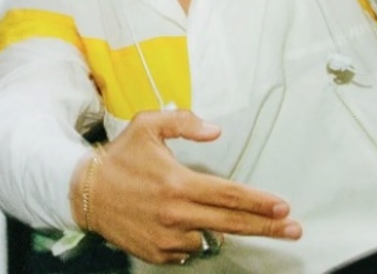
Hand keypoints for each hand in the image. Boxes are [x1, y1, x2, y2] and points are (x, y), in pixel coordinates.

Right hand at [76, 109, 300, 264]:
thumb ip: (183, 122)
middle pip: (232, 224)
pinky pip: (186, 250)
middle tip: (293, 230)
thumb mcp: (147, 126)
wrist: (83, 192)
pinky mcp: (156, 253)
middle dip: (267, 228)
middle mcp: (175, 214)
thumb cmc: (119, 157)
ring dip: (213, 227)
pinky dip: (187, 238)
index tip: (283, 207)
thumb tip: (216, 131)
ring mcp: (166, 238)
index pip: (229, 195)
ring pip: (207, 238)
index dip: (259, 202)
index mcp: (177, 183)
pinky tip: (173, 222)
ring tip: (195, 211)